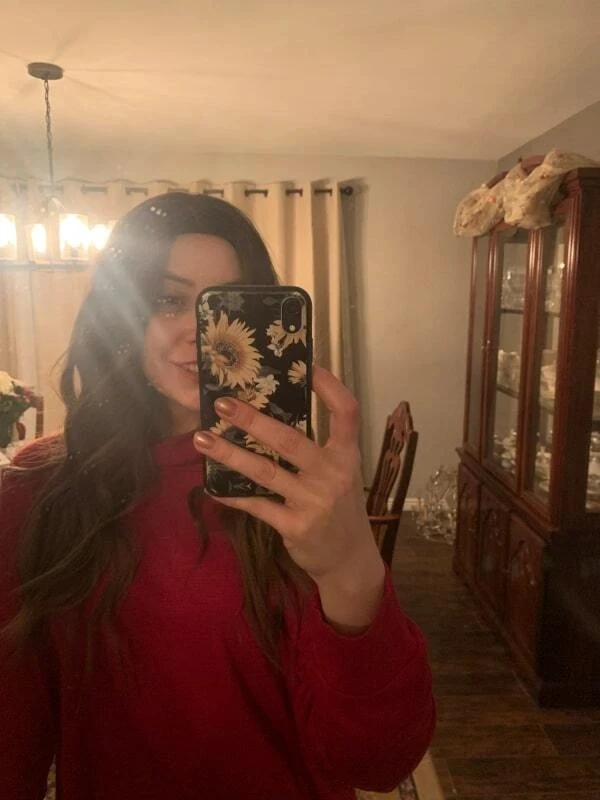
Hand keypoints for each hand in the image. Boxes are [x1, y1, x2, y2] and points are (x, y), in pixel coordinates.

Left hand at [193, 365, 383, 589]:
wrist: (348, 559)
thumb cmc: (339, 507)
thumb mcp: (340, 473)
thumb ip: (318, 447)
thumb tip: (273, 411)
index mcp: (347, 455)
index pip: (346, 413)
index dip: (329, 387)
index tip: (307, 366)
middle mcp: (334, 475)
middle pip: (290, 440)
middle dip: (254, 420)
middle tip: (223, 404)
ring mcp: (314, 502)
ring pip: (265, 472)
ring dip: (230, 454)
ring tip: (202, 439)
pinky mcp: (296, 527)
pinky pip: (257, 506)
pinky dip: (233, 495)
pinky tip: (212, 485)